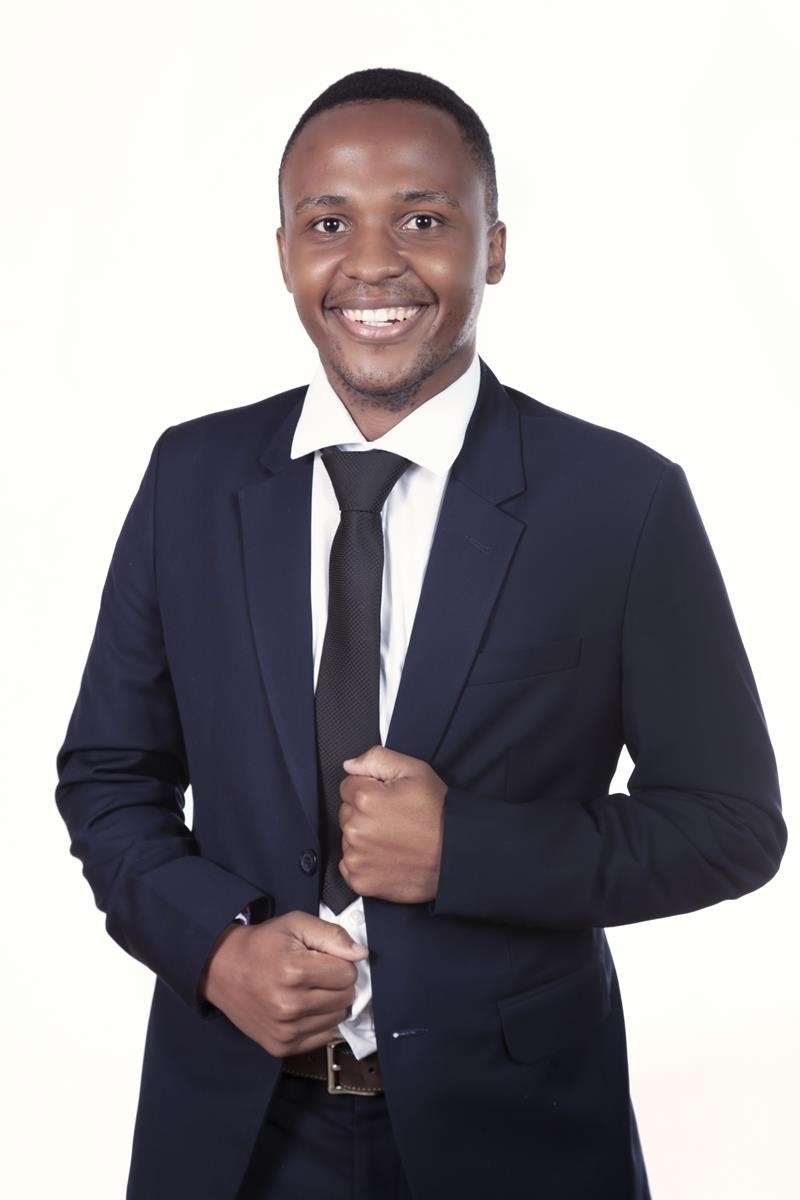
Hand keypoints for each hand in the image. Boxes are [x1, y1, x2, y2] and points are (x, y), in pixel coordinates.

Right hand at [200, 911, 367, 1056]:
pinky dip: (318, 1022)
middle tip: (316, 973)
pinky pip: (322, 1037)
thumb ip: (332, 935)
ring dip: (329, 1003)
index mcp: (294, 971)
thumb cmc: (263, 944)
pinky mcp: (281, 1046)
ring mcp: (285, 1030)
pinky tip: (302, 1008)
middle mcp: (290, 1005)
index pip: (348, 973)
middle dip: (337, 982)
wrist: (223, 970)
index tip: (323, 958)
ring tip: (308, 990)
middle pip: (346, 998)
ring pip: (337, 1018)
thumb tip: (361, 955)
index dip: (340, 962)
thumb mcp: (295, 925)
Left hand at [338, 746, 446, 903]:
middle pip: (346, 812)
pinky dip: (364, 862)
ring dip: (364, 837)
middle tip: (394, 819)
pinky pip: (349, 865)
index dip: (370, 789)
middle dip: (364, 813)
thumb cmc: (438, 815)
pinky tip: (387, 857)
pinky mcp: (360, 881)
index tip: (388, 799)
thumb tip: (350, 764)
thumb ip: (377, 758)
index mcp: (365, 798)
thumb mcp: (416, 771)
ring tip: (394, 839)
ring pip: (348, 838)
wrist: (455, 857)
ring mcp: (357, 857)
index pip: (348, 786)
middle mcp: (356, 829)